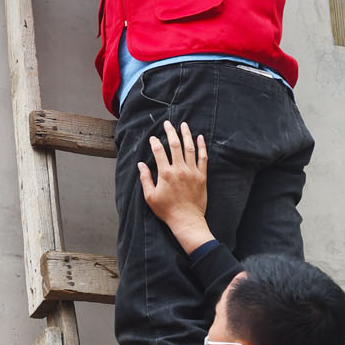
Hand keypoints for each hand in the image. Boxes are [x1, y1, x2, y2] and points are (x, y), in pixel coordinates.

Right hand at [138, 121, 212, 254]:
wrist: (187, 221)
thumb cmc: (167, 211)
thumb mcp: (150, 197)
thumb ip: (145, 179)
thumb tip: (140, 165)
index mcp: (165, 174)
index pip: (159, 151)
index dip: (155, 143)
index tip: (152, 138)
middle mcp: (179, 169)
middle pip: (175, 145)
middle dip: (170, 132)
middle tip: (167, 124)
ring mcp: (192, 172)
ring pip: (189, 148)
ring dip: (186, 134)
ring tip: (184, 125)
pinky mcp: (202, 176)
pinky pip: (203, 158)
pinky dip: (202, 146)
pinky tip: (200, 137)